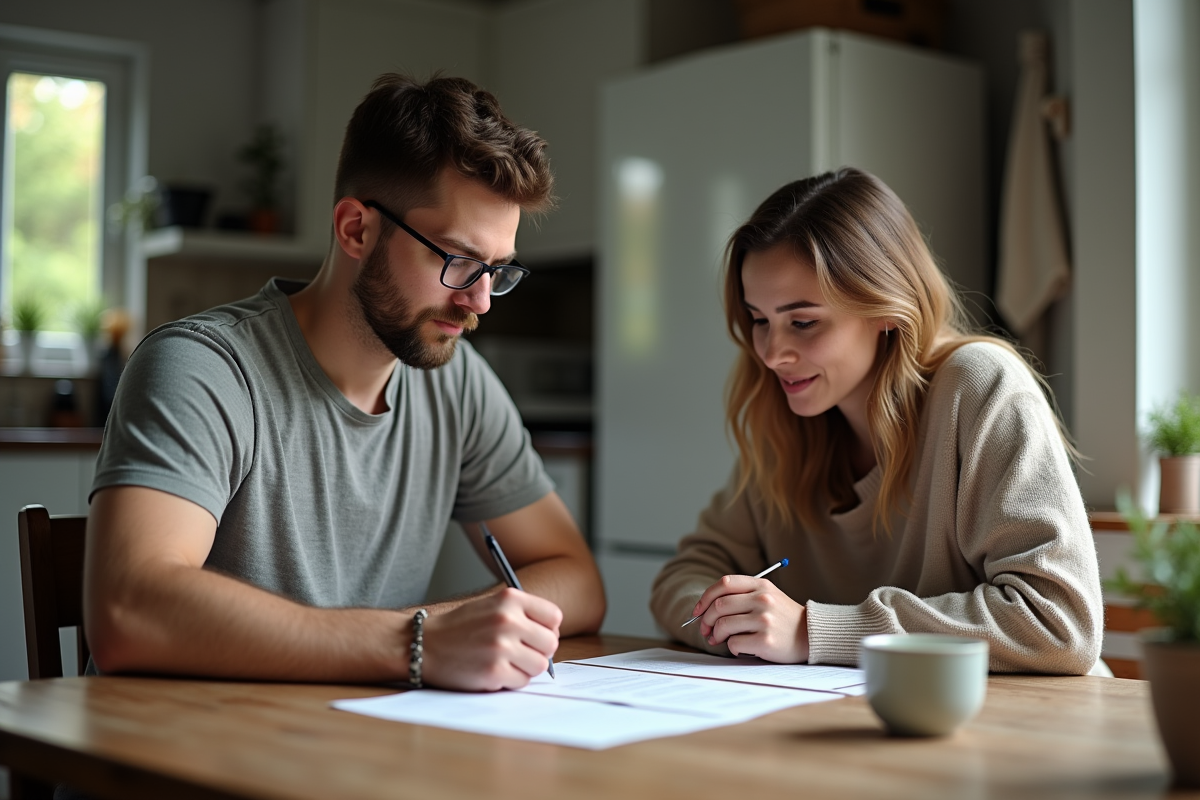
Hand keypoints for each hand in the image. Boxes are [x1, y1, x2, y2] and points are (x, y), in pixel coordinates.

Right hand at [421, 588, 561, 690]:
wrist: (423, 644)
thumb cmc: (459, 627)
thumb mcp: (492, 605)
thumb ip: (523, 615)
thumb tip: (552, 636)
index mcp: (510, 599)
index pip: (554, 617)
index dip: (547, 629)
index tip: (535, 636)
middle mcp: (507, 620)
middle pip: (551, 644)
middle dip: (539, 652)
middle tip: (520, 654)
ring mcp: (501, 646)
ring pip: (539, 666)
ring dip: (525, 669)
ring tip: (504, 663)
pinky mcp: (494, 672)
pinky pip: (522, 682)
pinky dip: (511, 681)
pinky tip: (493, 672)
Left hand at [693, 575, 808, 662]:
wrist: (811, 635)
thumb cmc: (783, 617)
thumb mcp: (768, 595)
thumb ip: (741, 595)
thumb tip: (705, 609)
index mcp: (761, 585)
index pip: (724, 583)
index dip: (705, 597)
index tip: (698, 611)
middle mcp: (762, 599)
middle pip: (719, 605)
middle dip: (705, 620)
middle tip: (705, 630)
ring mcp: (764, 620)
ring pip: (722, 625)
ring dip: (716, 635)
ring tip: (719, 640)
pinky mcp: (766, 640)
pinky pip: (734, 643)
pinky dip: (731, 647)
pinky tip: (739, 647)